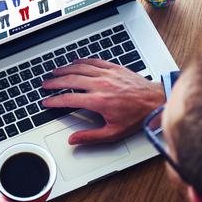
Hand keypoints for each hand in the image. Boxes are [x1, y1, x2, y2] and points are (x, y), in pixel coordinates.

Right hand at [42, 58, 164, 144]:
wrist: (156, 101)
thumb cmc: (137, 117)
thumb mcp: (113, 133)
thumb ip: (90, 137)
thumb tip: (73, 140)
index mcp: (98, 101)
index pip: (68, 99)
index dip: (54, 101)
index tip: (47, 102)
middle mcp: (100, 85)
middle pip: (70, 80)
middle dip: (54, 82)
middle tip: (45, 84)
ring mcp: (107, 74)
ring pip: (79, 68)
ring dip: (64, 70)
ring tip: (54, 72)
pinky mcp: (114, 68)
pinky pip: (93, 61)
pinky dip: (81, 61)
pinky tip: (74, 62)